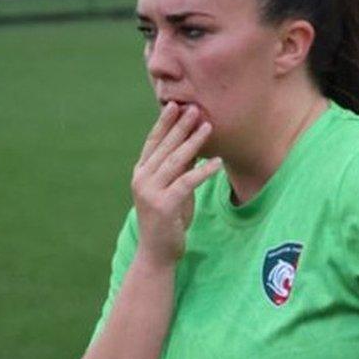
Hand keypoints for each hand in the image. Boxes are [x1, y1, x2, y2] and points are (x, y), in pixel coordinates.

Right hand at [132, 102, 220, 266]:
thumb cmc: (168, 220)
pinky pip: (187, 182)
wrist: (157, 253)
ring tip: (209, 126)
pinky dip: (204, 171)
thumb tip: (192, 146)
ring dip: (194, 142)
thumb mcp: (173, 190)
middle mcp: (141, 179)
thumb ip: (178, 170)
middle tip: (195, 108)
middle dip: (181, 126)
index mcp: (141, 173)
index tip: (175, 105)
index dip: (164, 123)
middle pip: (164, 147)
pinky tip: (217, 162)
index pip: (152, 143)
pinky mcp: (164, 205)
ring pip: (175, 161)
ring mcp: (150, 192)